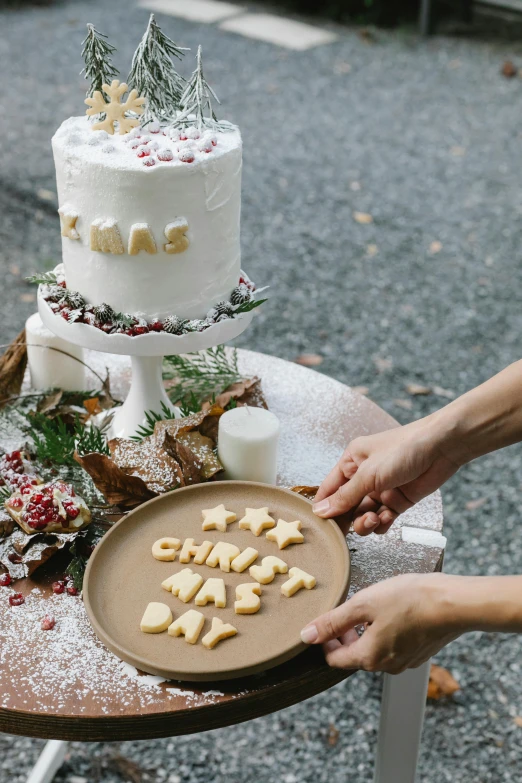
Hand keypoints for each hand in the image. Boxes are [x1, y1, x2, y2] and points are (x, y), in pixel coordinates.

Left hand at [300, 573, 464, 673]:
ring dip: (366, 631)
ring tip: (371, 607)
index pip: (334, 659)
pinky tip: (392, 610)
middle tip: (347, 609)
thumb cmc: (408, 600)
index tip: (326, 621)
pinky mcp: (420, 652)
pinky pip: (394, 645)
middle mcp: (387, 666)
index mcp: (369, 658)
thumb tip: (306, 636)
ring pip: (375, 649)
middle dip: (346, 634)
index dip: (325, 640)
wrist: (452, 603)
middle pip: (355, 655)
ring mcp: (406, 661)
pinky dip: (386, 631)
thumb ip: (333, 622)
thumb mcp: (363, 604)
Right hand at [313, 417, 459, 534]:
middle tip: (346, 532)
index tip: (321, 526)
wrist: (441, 448)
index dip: (325, 507)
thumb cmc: (403, 449)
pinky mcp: (398, 501)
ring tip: (373, 519)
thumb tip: (320, 511)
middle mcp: (364, 476)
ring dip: (365, 522)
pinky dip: (383, 523)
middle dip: (347, 519)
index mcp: (352, 461)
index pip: (330, 489)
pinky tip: (386, 520)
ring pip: (364, 515)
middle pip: (346, 506)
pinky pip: (383, 519)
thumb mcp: (369, 474)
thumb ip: (345, 496)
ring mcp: (381, 489)